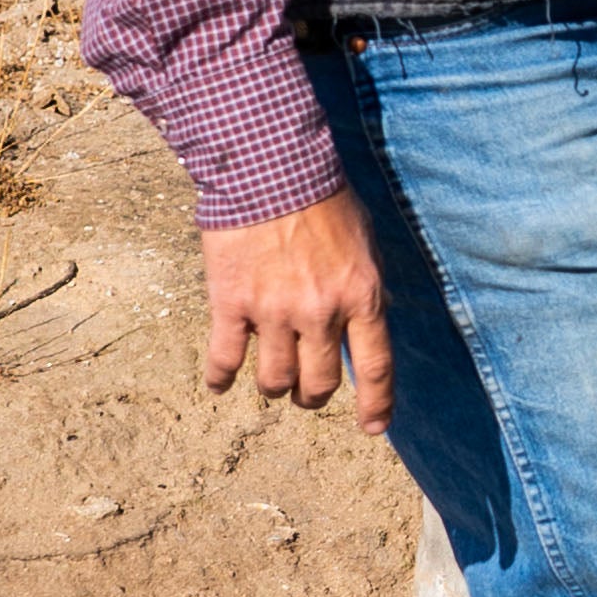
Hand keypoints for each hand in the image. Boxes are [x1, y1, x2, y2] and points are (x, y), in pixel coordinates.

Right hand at [199, 190, 391, 427]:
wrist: (269, 168)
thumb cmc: (323, 200)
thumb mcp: (365, 242)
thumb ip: (367, 287)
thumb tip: (372, 320)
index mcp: (361, 297)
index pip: (374, 367)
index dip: (376, 404)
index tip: (372, 427)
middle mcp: (320, 313)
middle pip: (320, 383)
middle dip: (314, 398)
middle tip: (307, 395)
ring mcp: (273, 311)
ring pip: (275, 379)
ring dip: (275, 388)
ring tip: (272, 384)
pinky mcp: (231, 303)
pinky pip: (225, 358)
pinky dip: (221, 378)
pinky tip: (219, 385)